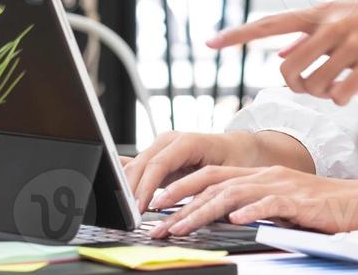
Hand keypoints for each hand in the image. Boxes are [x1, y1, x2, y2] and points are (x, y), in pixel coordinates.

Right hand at [123, 131, 259, 213]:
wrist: (238, 147)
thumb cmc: (235, 159)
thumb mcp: (225, 176)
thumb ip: (203, 190)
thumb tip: (186, 210)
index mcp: (187, 142)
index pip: (158, 165)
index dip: (145, 188)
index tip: (138, 209)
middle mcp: (170, 141)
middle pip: (141, 165)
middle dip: (131, 191)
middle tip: (127, 217)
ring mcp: (161, 146)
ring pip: (135, 167)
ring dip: (128, 190)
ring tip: (125, 213)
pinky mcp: (157, 156)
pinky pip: (138, 167)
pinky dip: (129, 182)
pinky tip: (119, 194)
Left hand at [151, 166, 357, 235]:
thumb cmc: (319, 208)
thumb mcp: (279, 204)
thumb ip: (253, 205)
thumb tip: (221, 217)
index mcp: (258, 175)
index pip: (211, 176)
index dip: (181, 188)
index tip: (157, 206)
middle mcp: (265, 176)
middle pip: (214, 184)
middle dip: (181, 204)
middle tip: (156, 223)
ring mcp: (281, 186)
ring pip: (234, 194)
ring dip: (203, 211)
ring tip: (181, 225)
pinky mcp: (299, 200)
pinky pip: (271, 203)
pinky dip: (251, 210)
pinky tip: (235, 219)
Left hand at [207, 0, 357, 104]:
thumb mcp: (346, 12)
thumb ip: (313, 33)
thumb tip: (281, 54)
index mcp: (321, 11)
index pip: (268, 23)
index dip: (237, 35)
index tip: (207, 42)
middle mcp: (331, 26)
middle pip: (288, 68)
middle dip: (293, 85)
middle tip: (310, 85)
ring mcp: (351, 45)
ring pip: (314, 85)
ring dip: (320, 94)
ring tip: (337, 86)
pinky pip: (341, 94)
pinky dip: (341, 98)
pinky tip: (352, 91)